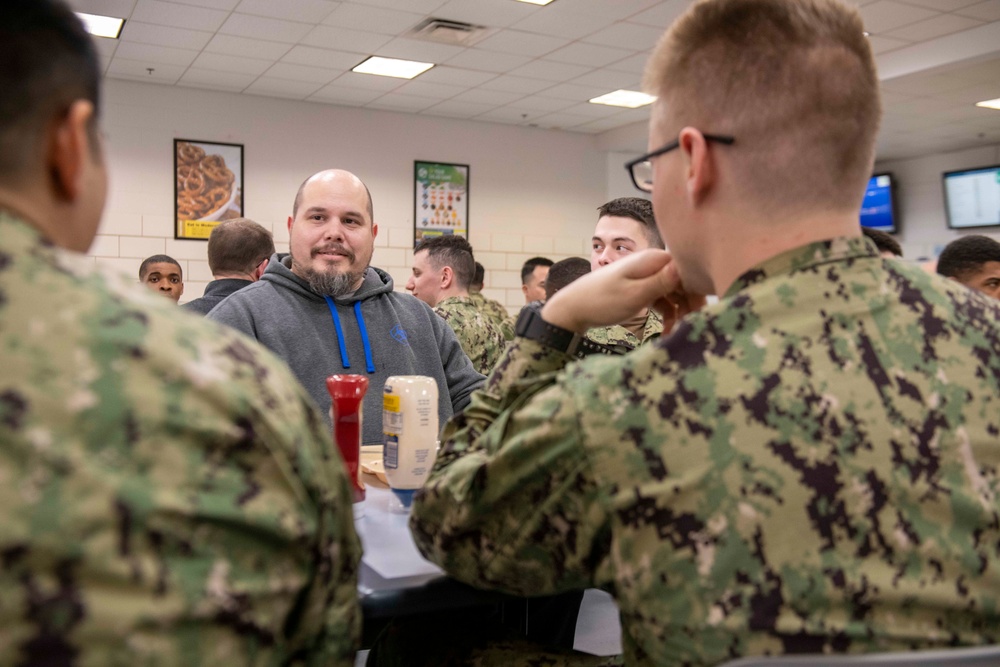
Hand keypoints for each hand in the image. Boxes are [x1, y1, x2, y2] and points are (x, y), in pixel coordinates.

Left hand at [541, 250, 703, 332]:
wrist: (573, 308)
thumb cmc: (602, 301)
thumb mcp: (634, 295)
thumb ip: (662, 282)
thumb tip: (687, 268)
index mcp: (653, 259)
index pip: (689, 268)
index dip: (699, 289)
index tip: (701, 311)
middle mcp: (652, 264)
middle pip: (685, 281)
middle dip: (692, 303)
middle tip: (695, 326)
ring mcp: (647, 276)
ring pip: (675, 292)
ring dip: (680, 312)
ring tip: (679, 333)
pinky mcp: (641, 288)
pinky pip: (663, 300)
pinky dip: (667, 315)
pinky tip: (667, 331)